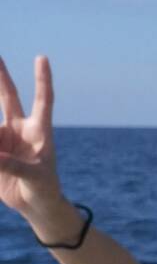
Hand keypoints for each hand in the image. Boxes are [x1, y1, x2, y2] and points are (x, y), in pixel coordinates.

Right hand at [0, 55, 63, 217]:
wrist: (34, 205)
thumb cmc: (45, 189)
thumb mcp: (36, 178)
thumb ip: (16, 167)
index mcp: (39, 131)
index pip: (43, 100)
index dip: (42, 80)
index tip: (42, 58)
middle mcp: (19, 129)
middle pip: (7, 97)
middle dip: (0, 76)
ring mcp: (2, 138)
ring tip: (3, 157)